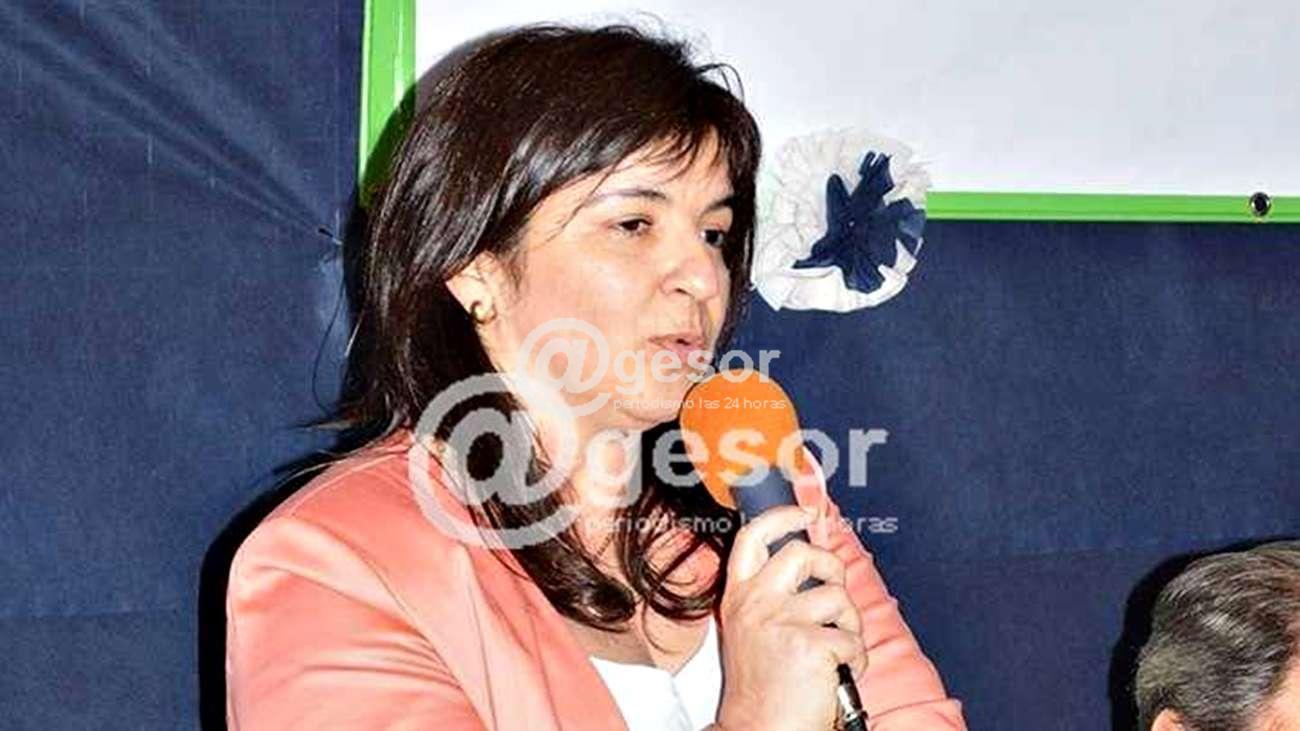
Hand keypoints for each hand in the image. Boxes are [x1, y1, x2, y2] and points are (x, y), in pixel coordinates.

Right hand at [714, 505, 868, 730]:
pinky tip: (836, 675)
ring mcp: (781, 621)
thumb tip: (809, 565)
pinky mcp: (810, 643)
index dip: (781, 516)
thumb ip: (770, 597)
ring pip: (837, 598)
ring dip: (848, 625)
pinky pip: (852, 639)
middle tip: (834, 591)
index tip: (804, 511)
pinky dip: (855, 660)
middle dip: (831, 566)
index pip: (752, 538)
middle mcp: (755, 604)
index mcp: (738, 598)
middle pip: (803, 553)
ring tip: (836, 651)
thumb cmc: (761, 687)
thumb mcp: (749, 631)